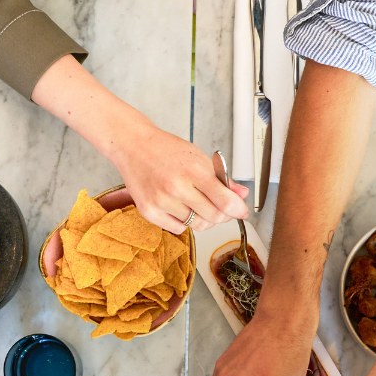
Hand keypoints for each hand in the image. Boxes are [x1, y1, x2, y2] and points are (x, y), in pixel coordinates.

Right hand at [109, 122, 249, 233]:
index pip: (224, 201)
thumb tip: (241, 194)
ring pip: (197, 225)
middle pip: (213, 217)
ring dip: (203, 219)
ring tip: (198, 205)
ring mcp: (161, 201)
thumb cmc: (166, 150)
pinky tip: (181, 208)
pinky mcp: (149, 212)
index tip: (242, 212)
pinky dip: (184, 223)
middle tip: (222, 209)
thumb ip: (221, 178)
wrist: (133, 147)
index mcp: (193, 170)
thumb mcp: (198, 157)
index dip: (238, 210)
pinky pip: (178, 229)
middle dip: (223, 215)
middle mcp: (176, 187)